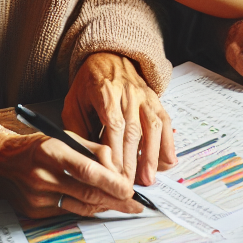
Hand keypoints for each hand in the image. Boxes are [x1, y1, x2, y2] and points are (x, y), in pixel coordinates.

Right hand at [0, 129, 141, 218]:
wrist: (1, 164)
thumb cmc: (39, 148)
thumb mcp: (66, 138)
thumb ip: (95, 150)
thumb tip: (118, 167)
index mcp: (52, 151)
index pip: (87, 170)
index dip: (111, 182)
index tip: (129, 189)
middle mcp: (43, 176)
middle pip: (87, 192)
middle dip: (115, 200)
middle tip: (135, 205)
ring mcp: (37, 196)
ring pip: (81, 206)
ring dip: (105, 207)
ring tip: (123, 206)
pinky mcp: (35, 211)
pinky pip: (69, 212)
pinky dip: (88, 209)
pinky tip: (100, 205)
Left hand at [63, 52, 176, 186]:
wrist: (110, 57)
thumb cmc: (89, 82)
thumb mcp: (74, 102)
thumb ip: (78, 129)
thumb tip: (84, 158)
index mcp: (106, 93)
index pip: (113, 126)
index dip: (115, 151)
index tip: (113, 173)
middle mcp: (129, 94)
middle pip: (134, 131)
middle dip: (133, 161)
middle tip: (129, 185)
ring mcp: (145, 97)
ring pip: (153, 127)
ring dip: (152, 155)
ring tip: (150, 177)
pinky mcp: (156, 100)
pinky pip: (165, 122)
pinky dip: (168, 142)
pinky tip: (168, 160)